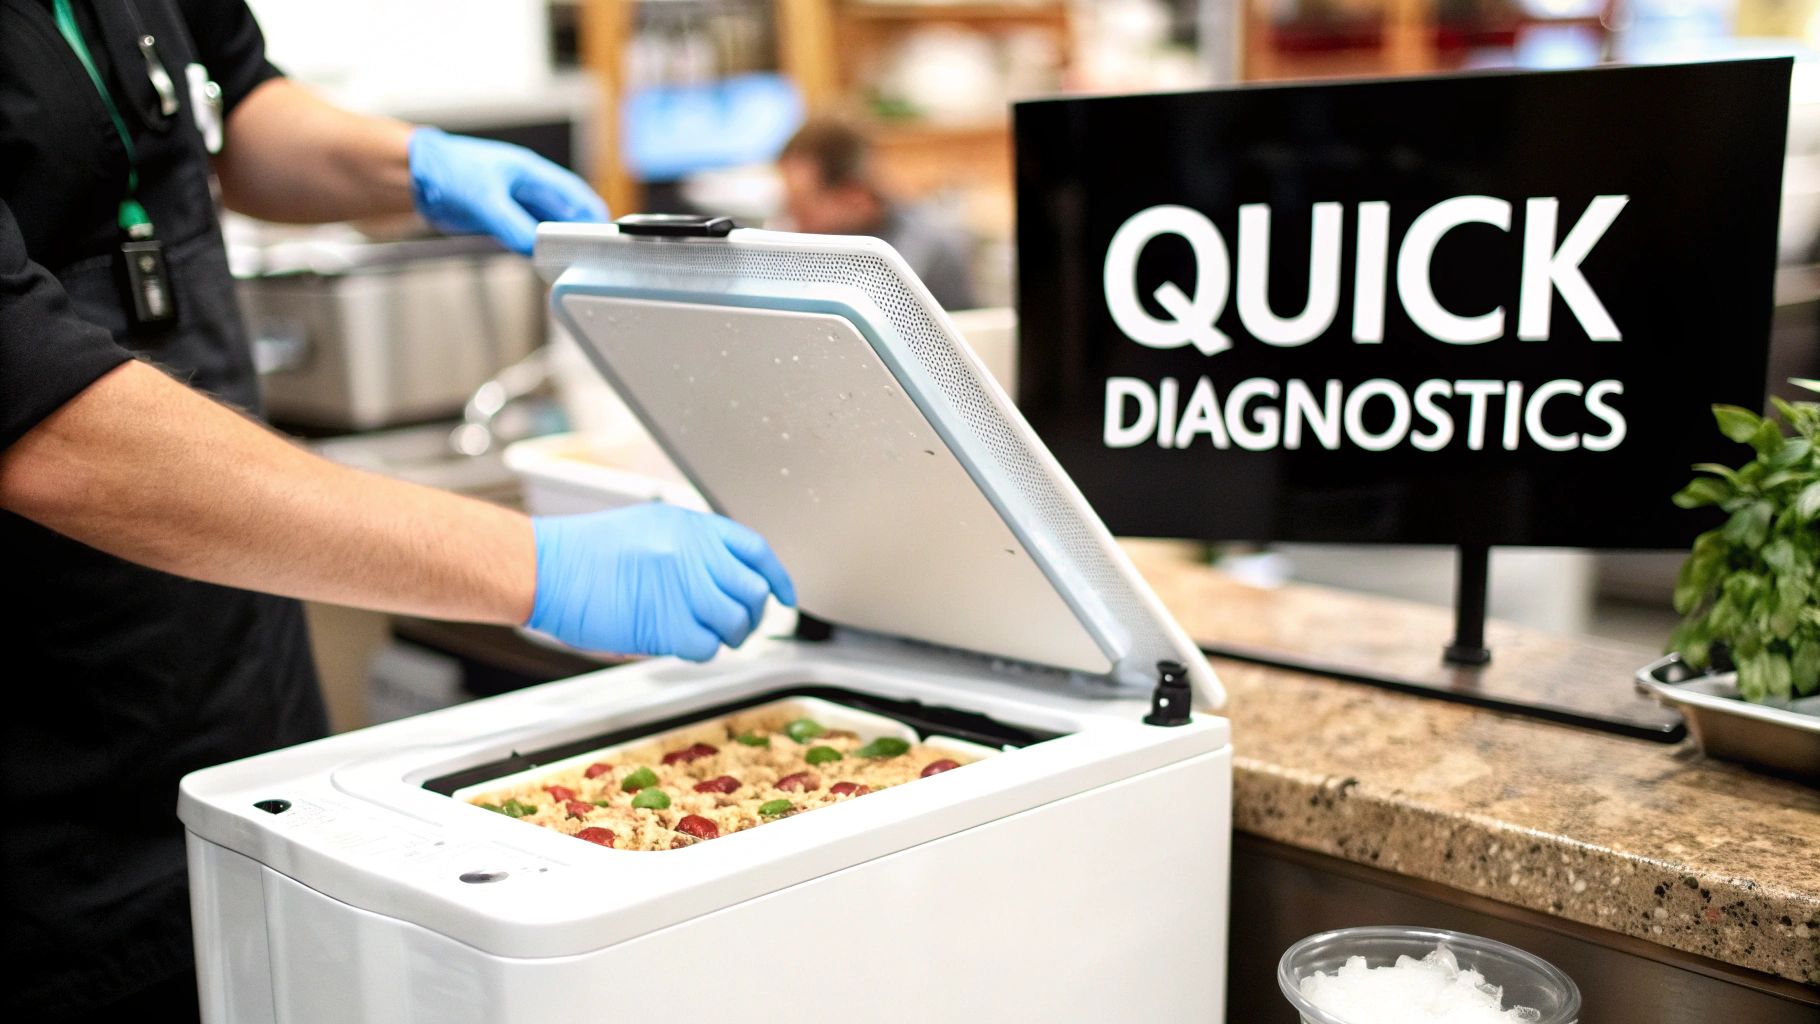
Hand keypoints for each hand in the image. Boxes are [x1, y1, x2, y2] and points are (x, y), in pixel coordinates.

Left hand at [408, 127, 607, 254]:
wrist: (414, 176)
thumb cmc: (447, 169)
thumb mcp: (483, 199)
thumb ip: (511, 225)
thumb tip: (533, 248)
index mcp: (532, 173)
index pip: (574, 195)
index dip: (592, 215)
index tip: (603, 237)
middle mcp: (527, 188)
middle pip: (564, 215)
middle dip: (576, 235)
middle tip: (587, 259)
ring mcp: (514, 204)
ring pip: (546, 228)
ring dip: (555, 245)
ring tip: (565, 264)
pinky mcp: (500, 219)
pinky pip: (526, 236)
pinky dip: (535, 249)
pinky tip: (538, 261)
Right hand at [525, 504, 795, 661]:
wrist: (546, 567)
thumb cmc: (586, 552)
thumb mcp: (650, 527)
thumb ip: (692, 547)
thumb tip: (725, 577)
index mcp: (692, 525)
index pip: (755, 550)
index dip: (777, 577)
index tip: (784, 596)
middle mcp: (694, 552)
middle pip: (753, 590)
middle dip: (752, 614)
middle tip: (738, 625)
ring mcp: (683, 587)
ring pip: (736, 621)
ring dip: (729, 636)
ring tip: (706, 635)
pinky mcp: (667, 623)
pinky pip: (707, 647)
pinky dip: (701, 650)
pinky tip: (680, 642)